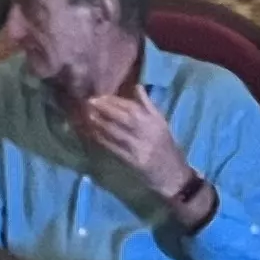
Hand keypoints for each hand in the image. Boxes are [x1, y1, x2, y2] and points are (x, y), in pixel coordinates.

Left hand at [71, 90, 194, 201]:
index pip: (132, 107)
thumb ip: (148, 104)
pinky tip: (92, 134)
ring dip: (100, 123)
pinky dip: (103, 140)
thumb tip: (137, 86)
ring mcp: (140, 148)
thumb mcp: (161, 122)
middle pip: (123, 118)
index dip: (114, 101)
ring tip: (87, 115)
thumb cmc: (165, 145)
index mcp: (155, 121)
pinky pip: (115, 148)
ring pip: (117, 133)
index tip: (100, 96)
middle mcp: (147, 133)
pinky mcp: (133, 162)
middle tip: (89, 102)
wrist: (173, 173)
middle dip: (105, 109)